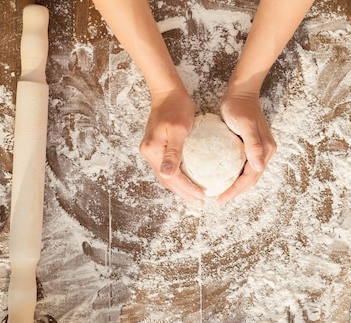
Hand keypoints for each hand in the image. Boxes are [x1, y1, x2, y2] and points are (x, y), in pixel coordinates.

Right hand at [139, 88, 205, 205]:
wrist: (166, 92)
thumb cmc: (176, 107)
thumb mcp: (178, 129)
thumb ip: (173, 153)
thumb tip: (168, 174)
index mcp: (153, 150)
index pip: (171, 177)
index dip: (186, 189)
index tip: (201, 197)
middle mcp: (149, 153)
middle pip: (167, 180)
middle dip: (184, 193)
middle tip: (200, 202)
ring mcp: (151, 151)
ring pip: (166, 176)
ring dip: (180, 188)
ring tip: (195, 197)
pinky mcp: (156, 147)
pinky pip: (166, 168)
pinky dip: (177, 178)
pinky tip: (187, 181)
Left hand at [217, 90, 276, 203]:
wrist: (241, 92)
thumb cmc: (240, 107)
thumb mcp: (245, 126)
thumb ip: (253, 145)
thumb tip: (258, 166)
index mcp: (266, 150)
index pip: (250, 177)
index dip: (236, 190)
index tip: (221, 199)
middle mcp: (265, 152)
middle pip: (251, 179)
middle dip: (236, 192)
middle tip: (219, 201)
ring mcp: (259, 150)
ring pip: (248, 175)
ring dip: (236, 186)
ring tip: (221, 193)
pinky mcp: (250, 146)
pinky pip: (244, 166)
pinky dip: (235, 175)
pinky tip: (223, 178)